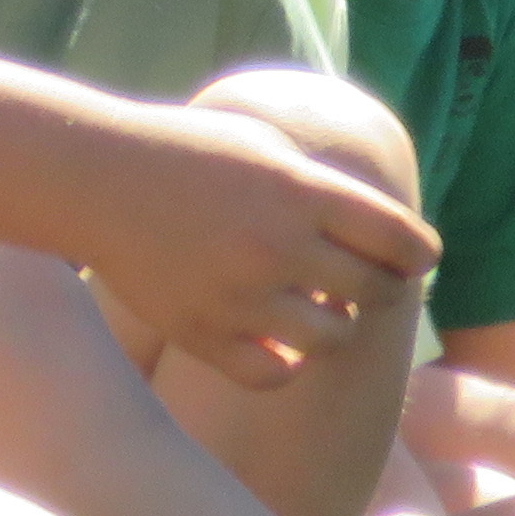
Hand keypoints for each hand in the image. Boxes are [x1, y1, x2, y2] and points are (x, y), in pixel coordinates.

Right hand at [84, 102, 440, 387]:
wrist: (94, 177)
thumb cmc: (186, 151)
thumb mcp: (263, 142)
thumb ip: (324, 186)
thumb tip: (385, 230)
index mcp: (299, 190)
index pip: (400, 239)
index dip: (420, 254)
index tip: (416, 259)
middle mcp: (277, 245)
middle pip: (375, 292)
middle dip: (381, 288)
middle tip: (365, 282)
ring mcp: (240, 295)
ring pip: (333, 339)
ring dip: (335, 325)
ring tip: (317, 307)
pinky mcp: (203, 333)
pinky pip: (275, 373)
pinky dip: (286, 362)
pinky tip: (278, 341)